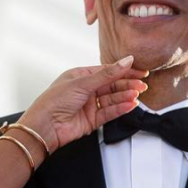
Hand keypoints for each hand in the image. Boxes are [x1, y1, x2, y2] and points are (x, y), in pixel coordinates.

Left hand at [18, 55, 147, 154]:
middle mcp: (85, 90)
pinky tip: (130, 105)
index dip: (124, 70)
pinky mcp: (92, 120)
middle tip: (142, 84)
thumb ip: (107, 74)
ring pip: (112, 99)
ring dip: (125, 97)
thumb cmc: (55, 101)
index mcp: (80, 76)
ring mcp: (89, 105)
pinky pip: (109, 113)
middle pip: (112, 86)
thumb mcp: (83, 82)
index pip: (107, 71)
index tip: (140, 71)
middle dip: (128, 85)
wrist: (45, 126)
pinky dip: (120, 109)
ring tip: (137, 95)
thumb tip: (126, 61)